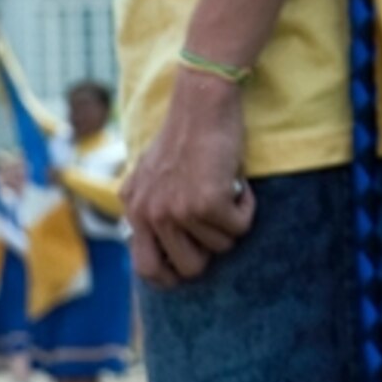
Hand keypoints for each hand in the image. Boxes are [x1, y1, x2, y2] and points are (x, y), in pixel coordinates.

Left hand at [120, 70, 253, 285]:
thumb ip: (148, 207)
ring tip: (226, 190)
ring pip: (220, 247)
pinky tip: (238, 184)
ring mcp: (177, 211)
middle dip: (210, 253)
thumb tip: (156, 245)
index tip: (186, 272)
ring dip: (231, 222)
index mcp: (134, 210)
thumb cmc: (184, 134)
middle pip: (188, 268)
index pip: (145, 268)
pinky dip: (247, 208)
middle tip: (218, 228)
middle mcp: (151, 215)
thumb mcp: (150, 174)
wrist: (201, 104)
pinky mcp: (207, 203)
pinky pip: (239, 228)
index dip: (169, 278)